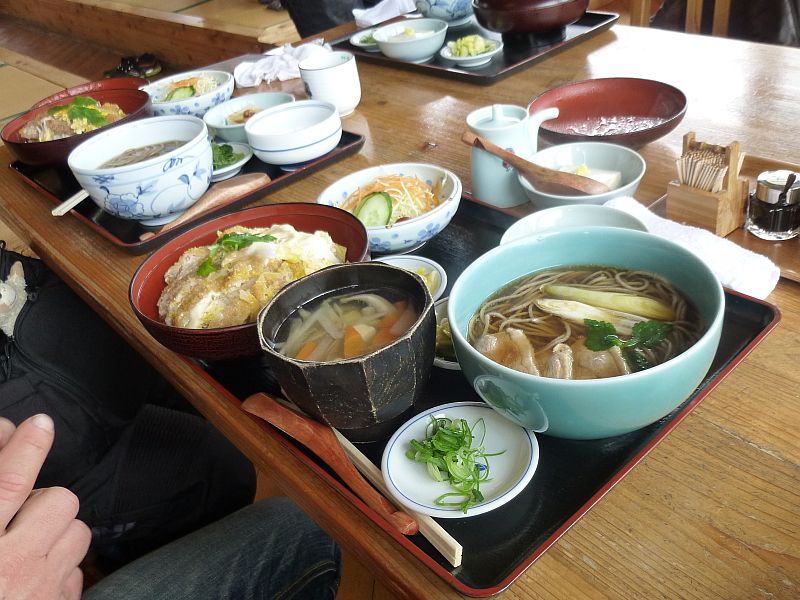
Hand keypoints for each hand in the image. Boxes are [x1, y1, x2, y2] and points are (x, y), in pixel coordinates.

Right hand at [0, 415, 91, 599]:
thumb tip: (1, 445)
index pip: (4, 486)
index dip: (22, 449)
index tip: (39, 422)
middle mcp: (11, 567)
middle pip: (58, 502)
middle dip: (43, 499)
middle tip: (15, 518)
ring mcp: (40, 592)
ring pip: (77, 532)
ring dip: (57, 532)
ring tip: (26, 547)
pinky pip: (77, 572)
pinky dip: (61, 569)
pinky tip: (34, 581)